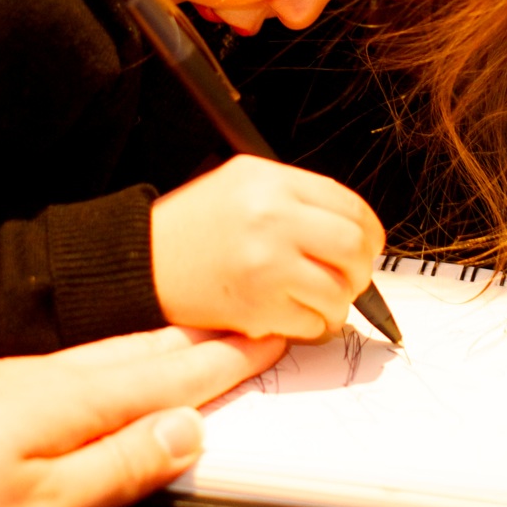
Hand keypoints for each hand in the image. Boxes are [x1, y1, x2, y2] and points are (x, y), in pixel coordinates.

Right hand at [150, 155, 384, 339]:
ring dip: (337, 304)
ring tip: (319, 302)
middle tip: (350, 279)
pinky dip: (311, 326)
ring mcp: (266, 264)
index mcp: (271, 181)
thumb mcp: (242, 183)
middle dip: (361, 270)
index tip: (365, 246)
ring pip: (338, 291)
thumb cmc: (191, 228)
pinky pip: (312, 323)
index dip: (368, 232)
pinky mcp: (256, 307)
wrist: (138, 263)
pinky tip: (290, 315)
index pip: (350, 205)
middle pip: (353, 247)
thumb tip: (353, 229)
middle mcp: (272, 217)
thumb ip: (296, 197)